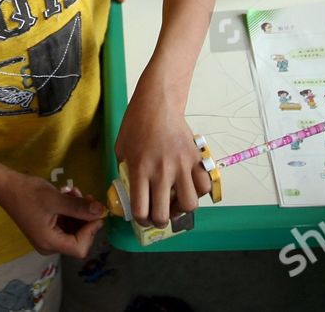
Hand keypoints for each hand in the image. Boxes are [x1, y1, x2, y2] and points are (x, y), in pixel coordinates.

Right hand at [0, 172, 104, 257]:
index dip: (91, 231)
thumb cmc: (28, 193)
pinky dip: (70, 211)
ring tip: (74, 192)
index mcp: (50, 243)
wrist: (5, 186)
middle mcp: (49, 245)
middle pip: (78, 239)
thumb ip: (80, 208)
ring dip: (78, 211)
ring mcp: (46, 238)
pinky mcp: (45, 229)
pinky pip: (64, 224)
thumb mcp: (56, 199)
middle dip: (85, 218)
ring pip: (73, 229)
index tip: (95, 211)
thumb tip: (101, 211)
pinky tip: (68, 195)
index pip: (79, 248)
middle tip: (86, 197)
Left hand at [116, 92, 210, 226]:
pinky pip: (203, 186)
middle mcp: (161, 171)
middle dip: (158, 221)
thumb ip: (125, 172)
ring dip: (181, 209)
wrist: (159, 103)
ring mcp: (181, 166)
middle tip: (158, 216)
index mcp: (139, 169)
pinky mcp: (196, 159)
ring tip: (175, 202)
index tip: (142, 218)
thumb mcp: (121, 149)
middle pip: (163, 214)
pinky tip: (188, 187)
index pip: (141, 210)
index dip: (141, 221)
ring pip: (189, 204)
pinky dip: (198, 192)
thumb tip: (130, 192)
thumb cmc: (136, 124)